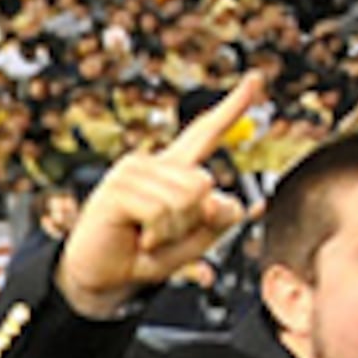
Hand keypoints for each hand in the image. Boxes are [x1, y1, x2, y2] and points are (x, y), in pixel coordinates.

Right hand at [54, 71, 261, 315]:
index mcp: (174, 169)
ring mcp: (132, 172)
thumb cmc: (145, 255)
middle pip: (205, 183)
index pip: (207, 132)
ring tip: (148, 238)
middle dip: (193, 221)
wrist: (102, 279)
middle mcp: (153, 163)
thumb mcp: (195, 240)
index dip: (234, 107)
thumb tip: (214, 200)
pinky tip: (139, 240)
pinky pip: (161, 211)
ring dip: (173, 232)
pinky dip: (158, 235)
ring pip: (187, 199)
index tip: (256, 78)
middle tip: (162, 236)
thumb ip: (219, 219)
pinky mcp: (117, 189)